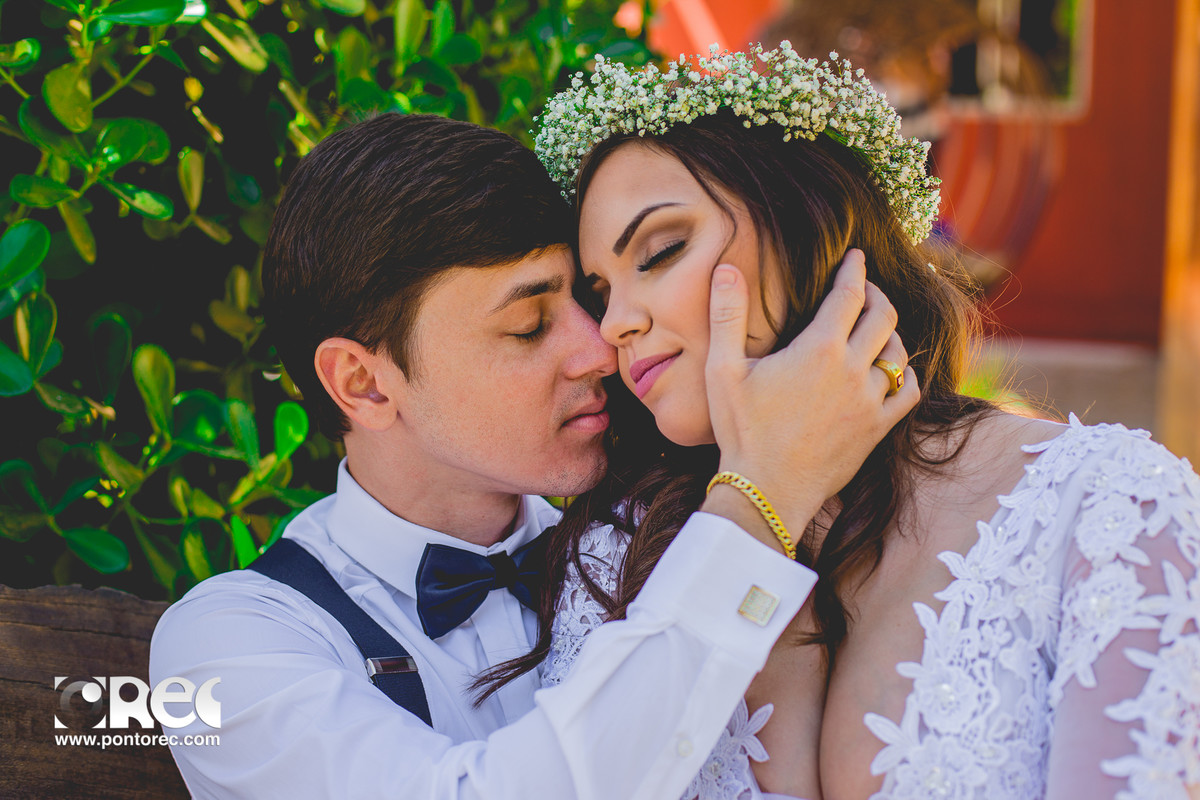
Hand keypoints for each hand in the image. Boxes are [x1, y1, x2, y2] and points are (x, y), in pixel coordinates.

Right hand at [699, 249, 917, 551]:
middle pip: (883, 316)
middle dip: (876, 294)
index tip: (855, 256)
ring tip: (876, 327)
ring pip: (899, 352)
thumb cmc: (740, 431)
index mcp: (819, 349)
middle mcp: (853, 370)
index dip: (854, 269)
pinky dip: (906, 374)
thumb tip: (727, 269)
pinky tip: (892, 372)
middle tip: (864, 288)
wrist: (766, 490)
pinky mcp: (877, 428)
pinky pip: (909, 392)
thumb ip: (726, 315)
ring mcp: (870, 401)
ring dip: (890, 333)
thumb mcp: (723, 370)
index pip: (849, 293)